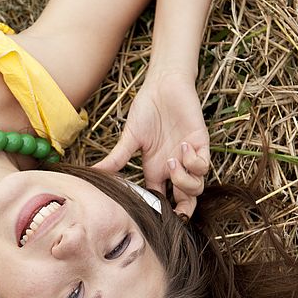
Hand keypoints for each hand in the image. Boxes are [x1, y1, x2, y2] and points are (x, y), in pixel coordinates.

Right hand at [93, 69, 210, 217]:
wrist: (163, 85)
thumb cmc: (146, 108)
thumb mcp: (129, 137)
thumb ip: (116, 158)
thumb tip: (94, 173)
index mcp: (156, 169)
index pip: (160, 199)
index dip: (159, 210)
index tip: (150, 211)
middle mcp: (173, 167)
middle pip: (184, 200)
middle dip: (183, 211)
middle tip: (175, 211)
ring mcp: (188, 157)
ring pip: (196, 187)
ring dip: (184, 181)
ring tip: (171, 162)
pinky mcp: (201, 144)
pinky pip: (204, 166)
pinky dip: (194, 163)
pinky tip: (182, 147)